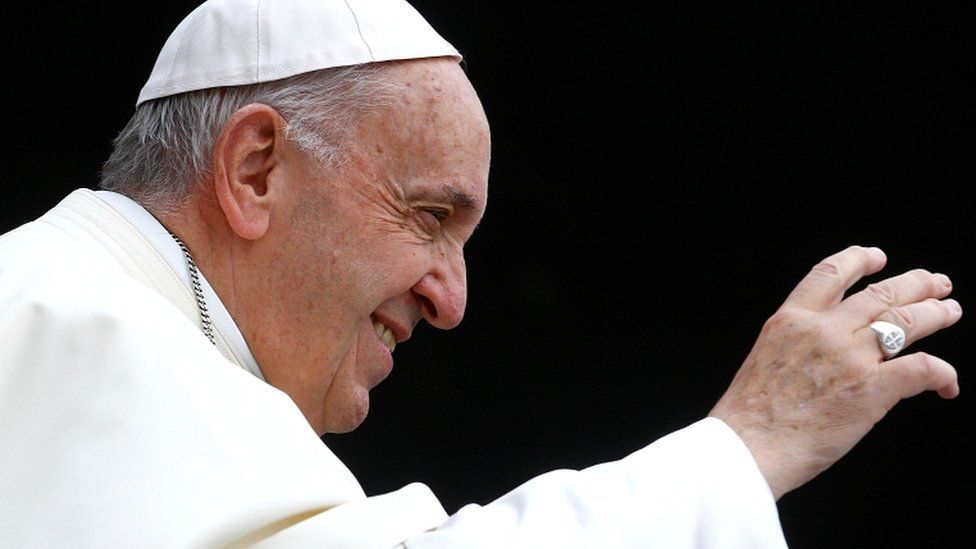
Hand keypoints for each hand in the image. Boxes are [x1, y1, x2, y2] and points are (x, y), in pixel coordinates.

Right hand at [709, 245, 961, 499]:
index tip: (878, 258)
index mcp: (790, 320)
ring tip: (949, 311)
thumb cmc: (748, 417)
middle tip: (936, 284)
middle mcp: (823, 330)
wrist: (747, 447)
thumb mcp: (764, 358)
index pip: (830, 274)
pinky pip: (922, 368)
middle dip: (915, 284)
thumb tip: (824, 354)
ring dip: (935, 314)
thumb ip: (796, 345)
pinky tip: (948, 385)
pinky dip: (943, 374)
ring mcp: (850, 357)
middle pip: (881, 293)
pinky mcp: (873, 389)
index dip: (859, 259)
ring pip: (906, 320)